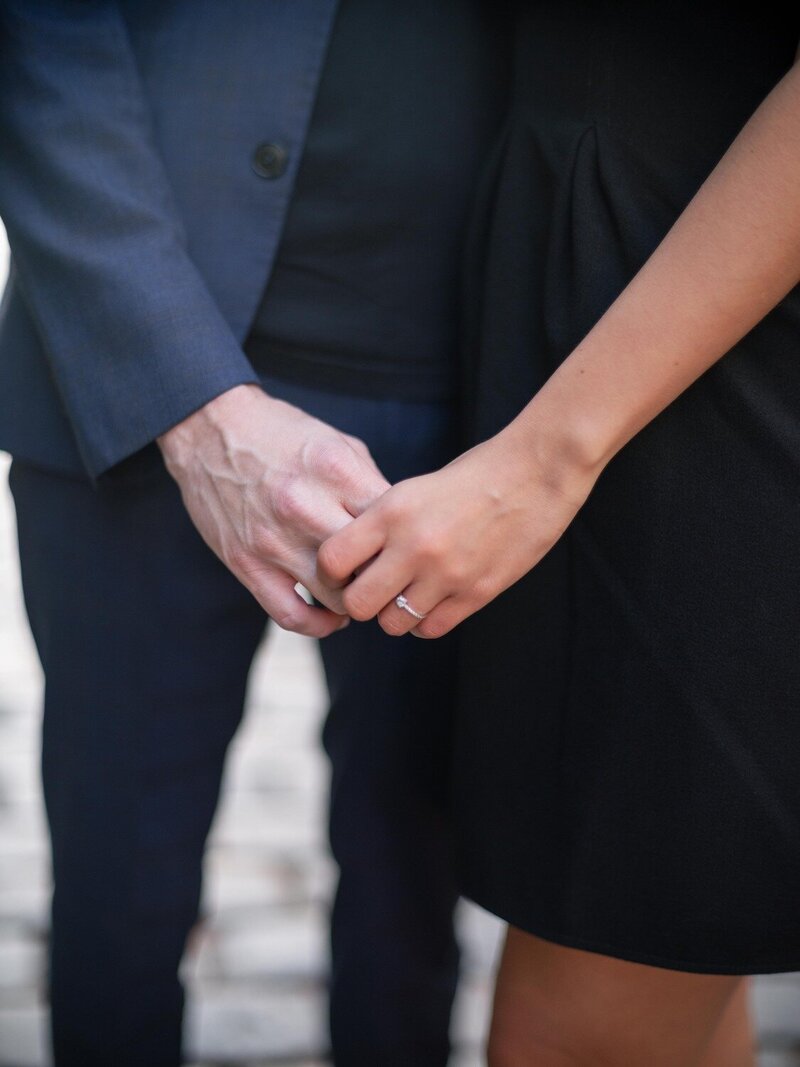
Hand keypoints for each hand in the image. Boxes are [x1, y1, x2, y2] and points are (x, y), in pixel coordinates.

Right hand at [158, 384, 389, 636]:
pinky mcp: (246, 564)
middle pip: (370, 565)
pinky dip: (319, 624)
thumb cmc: (282, 435)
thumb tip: (403, 528)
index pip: (393, 524)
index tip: (410, 548)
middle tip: (394, 576)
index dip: (408, 541)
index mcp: (335, 471)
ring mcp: (273, 540)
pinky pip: (291, 615)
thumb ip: (370, 485)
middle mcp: (305, 507)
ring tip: (365, 592)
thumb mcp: (338, 444)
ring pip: (337, 597)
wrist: (210, 429)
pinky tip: (332, 615)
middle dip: (388, 574)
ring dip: (357, 600)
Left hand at [317, 428, 597, 638]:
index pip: (332, 560)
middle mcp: (414, 545)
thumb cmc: (472, 476)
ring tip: (408, 594)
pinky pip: (430, 628)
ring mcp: (446, 574)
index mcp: (392, 512)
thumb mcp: (413, 490)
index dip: (331, 572)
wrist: (535, 473)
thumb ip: (381, 525)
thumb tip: (352, 563)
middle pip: (357, 604)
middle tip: (374, 589)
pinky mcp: (475, 593)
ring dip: (394, 614)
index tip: (344, 571)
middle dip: (361, 601)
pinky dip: (425, 621)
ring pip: (392, 623)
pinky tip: (433, 601)